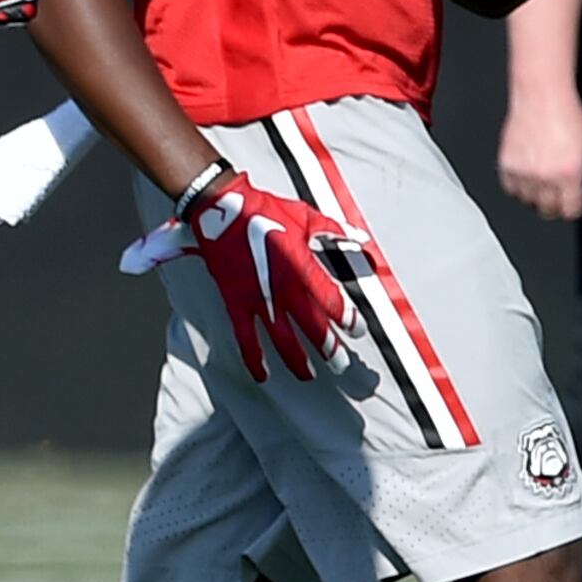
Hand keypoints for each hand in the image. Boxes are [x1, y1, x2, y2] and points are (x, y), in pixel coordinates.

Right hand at [149, 163, 366, 383]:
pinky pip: (244, 336)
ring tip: (307, 374)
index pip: (332, 302)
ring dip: (296, 359)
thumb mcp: (307, 216)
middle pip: (312, 327)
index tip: (356, 330)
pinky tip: (261, 373)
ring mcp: (258, 298)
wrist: (221, 207)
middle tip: (340, 363)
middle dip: (328, 348)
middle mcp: (283, 288)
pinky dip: (252, 357)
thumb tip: (360, 241)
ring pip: (282, 338)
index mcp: (302, 268)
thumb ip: (335, 232)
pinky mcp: (235, 301)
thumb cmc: (264, 209)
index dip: (347, 319)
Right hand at [502, 86, 581, 221]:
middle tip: (559, 196)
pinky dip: (518, 187)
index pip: (570, 211)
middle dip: (555, 206)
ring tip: (542, 184)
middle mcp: (544, 177)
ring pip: (527, 201)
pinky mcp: (506, 164)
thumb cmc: (568, 117)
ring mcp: (522, 172)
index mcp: (569, 174)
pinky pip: (510, 189)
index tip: (573, 204)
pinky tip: (528, 177)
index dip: (574, 209)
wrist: (542, 98)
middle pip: (547, 210)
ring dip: (536, 197)